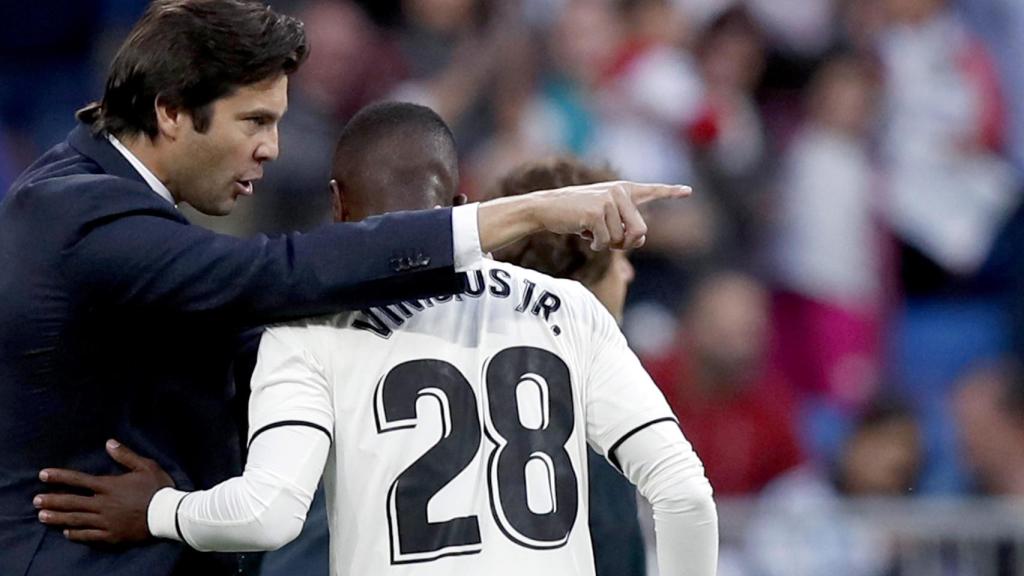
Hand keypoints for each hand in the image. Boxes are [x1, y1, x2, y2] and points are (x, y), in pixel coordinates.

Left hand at [34, 439, 173, 543]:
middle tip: (35, 500)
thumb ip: (125, 455)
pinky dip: (76, 534)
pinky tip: (66, 533)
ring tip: (41, 516)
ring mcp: (106, 521)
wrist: (168, 514)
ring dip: (58, 517)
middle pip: (72, 502)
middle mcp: (103, 504)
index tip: (43, 475)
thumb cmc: (158, 488)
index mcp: (109, 486)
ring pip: (76, 519)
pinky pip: (89, 535)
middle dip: (52, 499)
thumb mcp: (146, 466)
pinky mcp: (111, 535)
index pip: (79, 480)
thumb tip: (109, 442)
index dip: (60, 477)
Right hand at [478, 181, 691, 253]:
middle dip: (626, 243)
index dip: (670, 192)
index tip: (687, 191)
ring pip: (621, 239)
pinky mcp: (597, 212)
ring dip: (606, 244)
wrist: (546, 208)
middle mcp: (619, 192)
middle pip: (640, 231)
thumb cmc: (575, 215)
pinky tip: (584, 235)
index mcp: (622, 190)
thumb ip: (624, 226)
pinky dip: (595, 245)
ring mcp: (608, 201)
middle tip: (609, 241)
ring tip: (591, 232)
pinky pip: (605, 242)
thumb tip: (640, 239)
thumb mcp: (602, 218)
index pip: (650, 191)